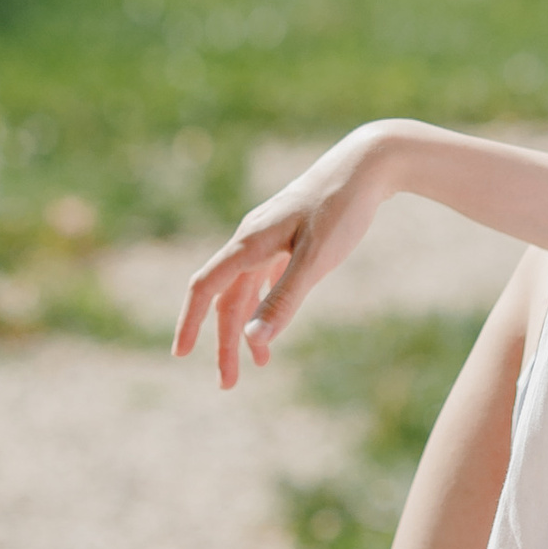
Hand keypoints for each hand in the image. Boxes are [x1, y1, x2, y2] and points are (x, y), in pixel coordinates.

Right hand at [175, 129, 390, 384]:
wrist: (366, 164)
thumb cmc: (342, 209)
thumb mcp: (315, 260)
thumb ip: (284, 300)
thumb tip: (251, 340)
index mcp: (249, 243)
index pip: (205, 287)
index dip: (189, 322)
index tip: (180, 355)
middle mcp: (250, 240)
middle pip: (225, 298)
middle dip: (222, 341)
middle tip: (228, 384)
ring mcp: (268, 238)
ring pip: (245, 290)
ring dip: (244, 327)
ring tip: (256, 364)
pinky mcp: (288, 237)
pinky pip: (263, 278)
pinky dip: (263, 305)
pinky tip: (270, 323)